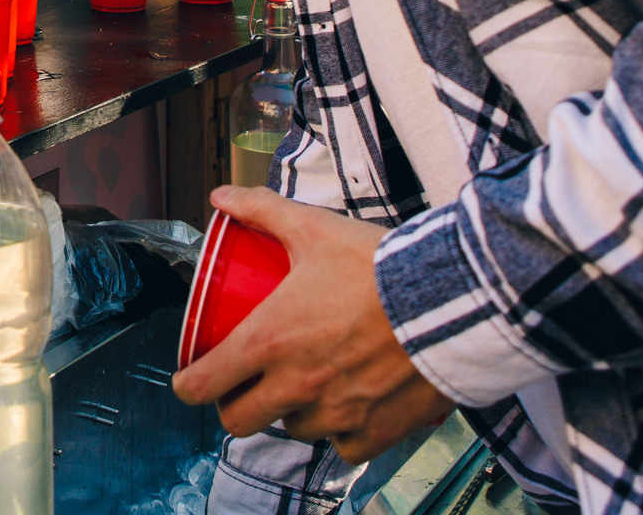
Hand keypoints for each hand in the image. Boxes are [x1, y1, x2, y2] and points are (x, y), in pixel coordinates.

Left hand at [170, 186, 452, 462]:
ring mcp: (336, 414)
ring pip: (293, 430)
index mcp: (270, 340)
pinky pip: (343, 447)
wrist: (453, 299)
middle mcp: (297, 384)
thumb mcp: (314, 229)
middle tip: (245, 386)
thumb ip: (264, 211)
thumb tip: (223, 195)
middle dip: (235, 404)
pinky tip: (346, 407)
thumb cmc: (381, 266)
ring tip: (302, 387)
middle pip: (239, 420)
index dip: (189, 384)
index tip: (191, 379)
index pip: (204, 384)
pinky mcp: (375, 432)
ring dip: (290, 413)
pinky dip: (340, 432)